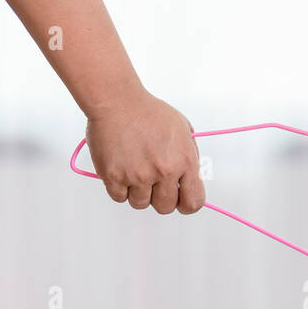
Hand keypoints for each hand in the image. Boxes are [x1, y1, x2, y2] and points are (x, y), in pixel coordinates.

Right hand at [85, 91, 204, 213]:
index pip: (193, 202)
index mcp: (184, 161)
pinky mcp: (114, 176)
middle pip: (165, 207)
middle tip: (152, 181)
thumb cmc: (147, 111)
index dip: (186, 203)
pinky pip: (119, 197)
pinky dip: (119, 188)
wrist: (117, 100)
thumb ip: (189, 156)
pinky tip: (121, 169)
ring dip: (138, 192)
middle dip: (160, 197)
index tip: (180, 199)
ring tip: (134, 170)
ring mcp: (138, 176)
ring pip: (140, 204)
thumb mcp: (182, 130)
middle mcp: (163, 171)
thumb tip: (190, 179)